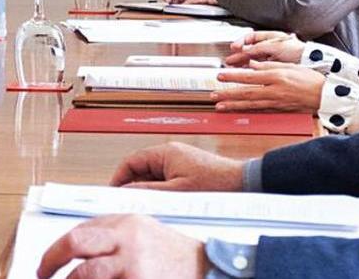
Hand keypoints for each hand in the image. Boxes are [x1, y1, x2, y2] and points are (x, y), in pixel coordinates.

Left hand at [37, 214, 206, 278]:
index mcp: (124, 223)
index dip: (53, 251)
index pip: (77, 232)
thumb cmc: (170, 251)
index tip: (45, 264)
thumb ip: (108, 232)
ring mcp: (133, 265)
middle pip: (75, 245)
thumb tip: (74, 244)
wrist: (205, 267)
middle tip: (43, 274)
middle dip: (51, 261)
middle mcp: (127, 240)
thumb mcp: (139, 229)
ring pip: (86, 274)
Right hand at [110, 142, 244, 190]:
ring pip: (152, 175)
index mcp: (165, 152)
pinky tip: (164, 202)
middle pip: (140, 168)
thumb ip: (149, 190)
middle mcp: (170, 152)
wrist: (244, 183)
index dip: (119, 177)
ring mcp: (179, 160)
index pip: (131, 161)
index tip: (113, 192)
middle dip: (133, 185)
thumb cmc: (215, 184)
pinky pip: (165, 178)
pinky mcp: (187, 169)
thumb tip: (126, 192)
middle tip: (128, 202)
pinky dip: (160, 189)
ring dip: (148, 188)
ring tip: (148, 205)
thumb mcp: (177, 191)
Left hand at [213, 61, 323, 112]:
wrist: (326, 96)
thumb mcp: (289, 66)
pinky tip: (238, 111)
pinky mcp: (279, 110)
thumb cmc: (310, 79)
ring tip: (219, 106)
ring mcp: (276, 102)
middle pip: (246, 93)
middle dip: (227, 94)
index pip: (249, 76)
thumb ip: (268, 65)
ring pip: (250, 104)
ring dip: (233, 105)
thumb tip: (251, 64)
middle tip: (213, 95)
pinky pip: (259, 110)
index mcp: (276, 76)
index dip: (232, 77)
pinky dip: (247, 111)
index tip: (219, 76)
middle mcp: (274, 90)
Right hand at [225, 31, 303, 66]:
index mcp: (271, 37)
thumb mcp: (275, 47)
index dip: (241, 42)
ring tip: (235, 68)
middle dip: (239, 54)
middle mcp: (270, 46)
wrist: (311, 62)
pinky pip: (259, 66)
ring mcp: (273, 56)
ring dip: (243, 63)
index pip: (251, 37)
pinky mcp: (275, 66)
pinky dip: (251, 69)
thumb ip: (258, 48)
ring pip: (254, 58)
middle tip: (230, 60)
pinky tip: (247, 72)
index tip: (234, 48)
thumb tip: (244, 51)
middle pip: (250, 49)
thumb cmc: (297, 50)